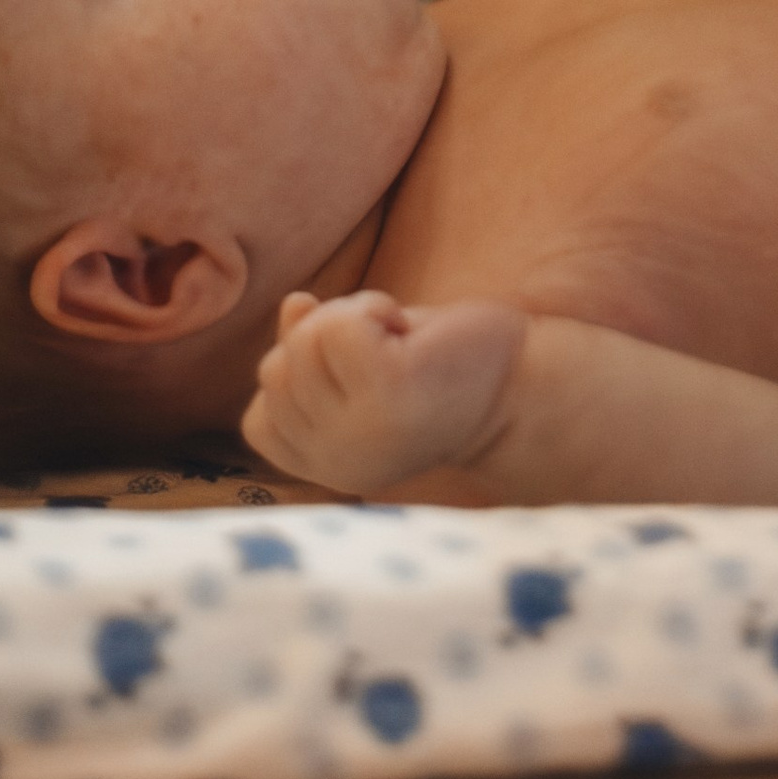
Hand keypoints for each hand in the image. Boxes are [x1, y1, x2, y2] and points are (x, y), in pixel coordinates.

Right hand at [244, 288, 525, 496]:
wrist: (518, 384)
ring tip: (402, 347)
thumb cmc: (435, 372)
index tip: (358, 381)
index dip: (302, 377)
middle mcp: (334, 463)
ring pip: (306, 337)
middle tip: (389, 357)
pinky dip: (373, 308)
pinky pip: (338, 323)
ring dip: (356, 318)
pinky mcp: (386, 392)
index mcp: (324, 473)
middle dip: (329, 338)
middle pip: (277, 366)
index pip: (259, 414)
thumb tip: (294, 305)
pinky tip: (410, 334)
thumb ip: (310, 348)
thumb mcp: (354, 367)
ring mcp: (357, 432)